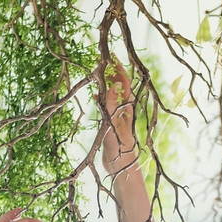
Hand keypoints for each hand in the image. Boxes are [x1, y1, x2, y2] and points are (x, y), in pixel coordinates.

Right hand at [101, 61, 138, 176]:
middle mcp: (124, 108)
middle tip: (102, 59)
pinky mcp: (112, 122)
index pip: (124, 81)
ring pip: (112, 93)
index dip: (118, 67)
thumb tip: (114, 83)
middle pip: (119, 85)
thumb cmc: (119, 146)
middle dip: (112, 71)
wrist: (121, 166)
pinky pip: (107, 105)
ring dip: (106, 82)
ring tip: (97, 72)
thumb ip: (113, 104)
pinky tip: (95, 93)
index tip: (110, 55)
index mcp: (127, 106)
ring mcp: (118, 115)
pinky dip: (101, 97)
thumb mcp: (114, 123)